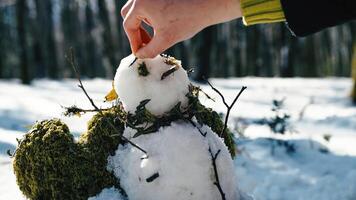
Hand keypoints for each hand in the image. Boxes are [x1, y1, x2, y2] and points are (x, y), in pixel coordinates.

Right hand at [121, 0, 241, 57]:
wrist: (208, 4)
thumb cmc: (187, 20)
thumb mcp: (166, 40)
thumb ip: (149, 51)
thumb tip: (139, 56)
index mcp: (140, 3)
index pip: (129, 26)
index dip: (134, 42)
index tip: (140, 53)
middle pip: (130, 14)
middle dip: (136, 31)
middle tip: (145, 44)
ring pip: (140, 9)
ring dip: (144, 23)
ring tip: (156, 35)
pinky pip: (149, 4)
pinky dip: (152, 16)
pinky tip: (164, 25)